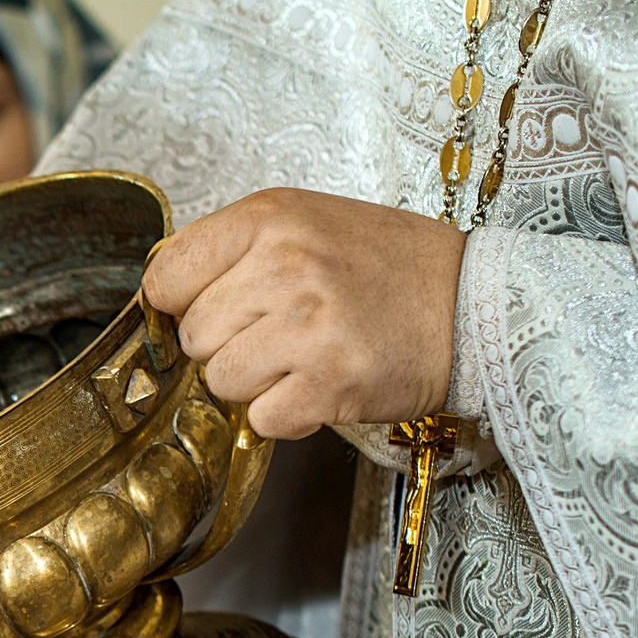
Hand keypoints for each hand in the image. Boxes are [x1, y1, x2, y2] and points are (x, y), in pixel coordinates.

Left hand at [142, 189, 466, 440]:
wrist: (473, 302)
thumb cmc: (388, 266)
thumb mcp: (306, 222)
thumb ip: (233, 249)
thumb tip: (164, 289)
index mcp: (270, 218)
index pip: (166, 276)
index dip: (182, 301)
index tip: (214, 305)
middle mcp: (285, 266)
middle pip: (193, 335)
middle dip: (227, 343)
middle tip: (280, 331)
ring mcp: (306, 327)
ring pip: (220, 381)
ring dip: (256, 381)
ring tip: (303, 356)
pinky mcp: (329, 383)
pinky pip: (261, 418)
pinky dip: (286, 414)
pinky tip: (320, 384)